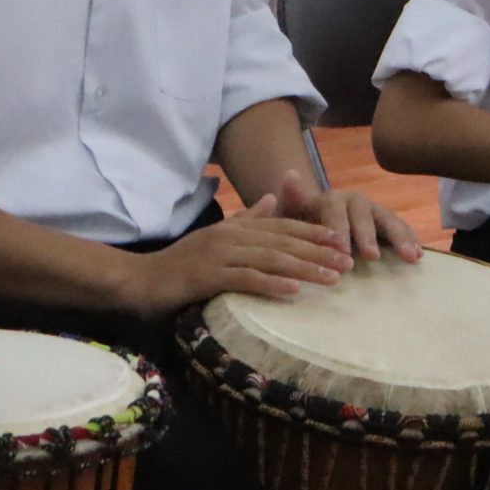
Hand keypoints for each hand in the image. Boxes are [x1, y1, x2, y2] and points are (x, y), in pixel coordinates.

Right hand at [124, 194, 354, 316]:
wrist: (141, 279)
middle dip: (318, 251)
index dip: (313, 232)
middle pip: (283, 241)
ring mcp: (219, 255)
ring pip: (270, 259)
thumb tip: (273, 200)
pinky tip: (293, 290)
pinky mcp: (208, 277)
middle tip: (348, 262)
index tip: (341, 240)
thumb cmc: (181, 264)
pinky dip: (271, 283)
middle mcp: (231, 236)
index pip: (282, 226)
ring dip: (304, 268)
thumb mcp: (217, 237)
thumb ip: (246, 219)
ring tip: (332, 278)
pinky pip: (245, 279)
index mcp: (235, 226)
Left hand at [268, 171, 423, 264]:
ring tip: (410, 256)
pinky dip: (410, 240)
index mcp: (331, 199)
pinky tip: (419, 255)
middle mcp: (355, 201)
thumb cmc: (300, 222)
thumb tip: (290, 174)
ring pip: (388, 220)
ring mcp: (373, 212)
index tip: (341, 248)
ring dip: (400, 237)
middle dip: (369, 235)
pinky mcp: (385, 225)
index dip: (338, 227)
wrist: (313, 218)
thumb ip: (292, 197)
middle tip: (372, 257)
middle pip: (365, 215)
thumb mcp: (290, 212)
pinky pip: (400, 230)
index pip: (335, 210)